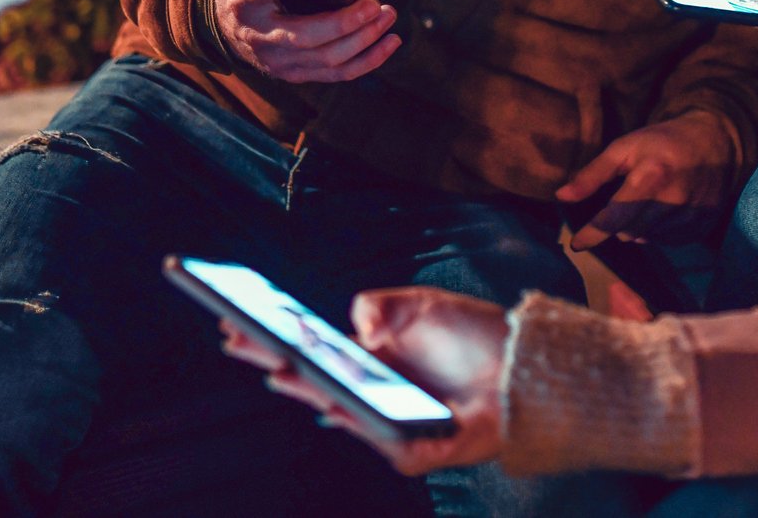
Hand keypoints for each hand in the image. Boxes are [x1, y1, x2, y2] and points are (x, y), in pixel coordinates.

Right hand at [212, 0, 400, 82]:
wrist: (229, 28)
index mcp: (242, 2)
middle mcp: (261, 37)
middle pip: (305, 37)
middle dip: (343, 23)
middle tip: (373, 4)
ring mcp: (280, 61)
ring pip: (327, 58)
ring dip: (363, 40)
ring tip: (388, 15)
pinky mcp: (299, 73)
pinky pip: (337, 73)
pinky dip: (368, 61)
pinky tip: (390, 41)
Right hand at [221, 287, 507, 475]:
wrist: (524, 366)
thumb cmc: (472, 336)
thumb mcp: (421, 307)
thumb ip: (380, 308)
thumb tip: (350, 322)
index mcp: (366, 360)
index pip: (308, 351)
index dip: (271, 338)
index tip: (233, 320)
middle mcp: (372, 394)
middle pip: (313, 382)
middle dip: (274, 362)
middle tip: (239, 343)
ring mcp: (393, 423)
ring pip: (343, 413)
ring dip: (312, 394)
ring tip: (282, 371)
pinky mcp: (424, 449)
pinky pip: (392, 447)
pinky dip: (370, 431)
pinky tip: (341, 410)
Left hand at [555, 113, 735, 249]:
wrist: (714, 143)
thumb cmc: (661, 142)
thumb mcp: (624, 148)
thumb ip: (593, 174)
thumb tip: (562, 196)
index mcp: (651, 177)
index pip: (615, 217)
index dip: (593, 233)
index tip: (577, 244)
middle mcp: (674, 201)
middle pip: (628, 232)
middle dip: (618, 223)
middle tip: (625, 199)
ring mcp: (690, 217)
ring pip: (646, 239)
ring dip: (638, 227)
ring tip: (648, 200)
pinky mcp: (701, 228)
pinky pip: (666, 241)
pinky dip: (657, 230)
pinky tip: (664, 209)